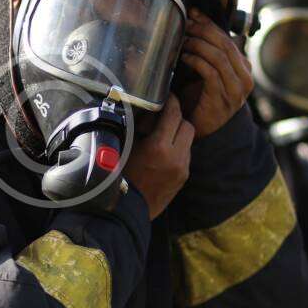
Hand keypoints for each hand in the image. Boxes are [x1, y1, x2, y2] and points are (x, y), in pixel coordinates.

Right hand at [123, 94, 193, 218]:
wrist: (126, 211)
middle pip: (187, 125)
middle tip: (165, 113)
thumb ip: (136, 128)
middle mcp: (176, 157)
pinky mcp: (183, 178)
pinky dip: (178, 148)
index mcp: (159, 147)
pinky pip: (186, 155)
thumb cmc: (118, 177)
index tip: (166, 95)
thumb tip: (142, 109)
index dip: (171, 101)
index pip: (173, 114)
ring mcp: (182, 169)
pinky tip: (163, 151)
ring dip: (178, 133)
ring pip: (189, 140)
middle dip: (177, 117)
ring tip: (162, 133)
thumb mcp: (124, 148)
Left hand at [179, 9, 253, 138]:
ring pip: (219, 56)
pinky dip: (196, 61)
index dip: (210, 23)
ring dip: (198, 44)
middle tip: (185, 24)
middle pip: (225, 44)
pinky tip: (184, 57)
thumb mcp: (207, 70)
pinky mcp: (223, 98)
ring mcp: (237, 89)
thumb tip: (194, 18)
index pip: (228, 38)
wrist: (202, 129)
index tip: (193, 13)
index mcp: (244, 67)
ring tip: (182, 40)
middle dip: (203, 31)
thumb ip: (206, 50)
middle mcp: (245, 77)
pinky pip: (211, 72)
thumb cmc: (200, 97)